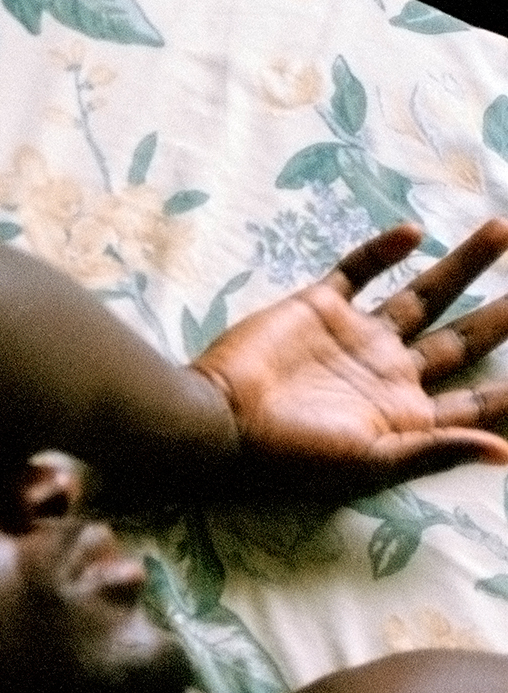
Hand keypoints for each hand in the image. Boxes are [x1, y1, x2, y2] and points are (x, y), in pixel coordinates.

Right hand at [190, 218, 507, 494]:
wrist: (214, 422)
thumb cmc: (286, 457)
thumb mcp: (366, 463)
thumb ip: (436, 450)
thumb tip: (505, 453)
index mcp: (405, 417)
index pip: (480, 399)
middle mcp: (387, 375)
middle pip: (465, 338)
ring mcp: (354, 339)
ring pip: (425, 294)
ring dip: (464, 264)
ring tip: (503, 229)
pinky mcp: (318, 310)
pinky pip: (359, 270)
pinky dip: (383, 250)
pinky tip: (412, 234)